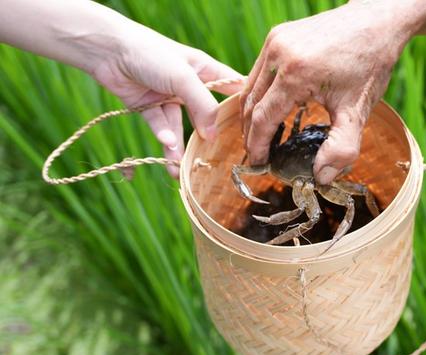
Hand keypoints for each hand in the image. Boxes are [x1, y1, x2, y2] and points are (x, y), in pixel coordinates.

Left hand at [90, 30, 243, 176]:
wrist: (106, 51)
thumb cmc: (151, 54)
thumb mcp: (184, 78)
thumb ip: (203, 106)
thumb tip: (213, 134)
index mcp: (204, 70)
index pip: (232, 86)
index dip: (243, 104)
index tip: (255, 126)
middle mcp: (189, 84)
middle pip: (206, 113)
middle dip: (210, 134)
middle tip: (218, 156)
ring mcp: (169, 97)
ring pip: (180, 126)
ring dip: (180, 146)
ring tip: (180, 167)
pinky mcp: (149, 107)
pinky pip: (160, 126)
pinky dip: (163, 135)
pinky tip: (166, 143)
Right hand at [241, 1, 418, 184]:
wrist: (378, 21)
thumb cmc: (370, 64)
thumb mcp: (357, 111)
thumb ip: (341, 148)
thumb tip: (321, 178)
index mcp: (294, 73)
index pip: (262, 118)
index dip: (257, 145)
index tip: (259, 165)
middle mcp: (278, 53)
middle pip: (251, 103)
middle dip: (251, 134)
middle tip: (258, 156)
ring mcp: (275, 41)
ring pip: (251, 87)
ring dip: (253, 115)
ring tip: (262, 139)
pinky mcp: (278, 36)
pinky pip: (259, 72)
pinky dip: (260, 95)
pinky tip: (272, 112)